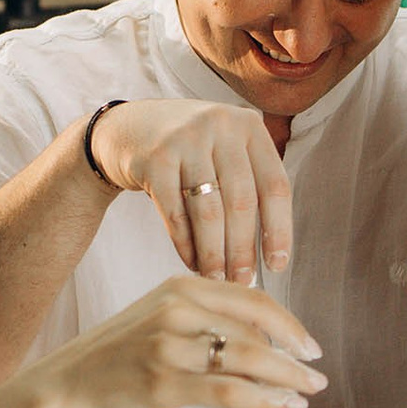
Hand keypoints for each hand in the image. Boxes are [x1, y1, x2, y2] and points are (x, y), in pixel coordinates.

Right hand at [37, 275, 326, 407]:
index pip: (252, 299)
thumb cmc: (120, 354)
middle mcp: (177, 309)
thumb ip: (206, 319)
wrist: (68, 384)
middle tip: (318, 376)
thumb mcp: (160, 318)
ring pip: (248, 359)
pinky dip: (265, 400)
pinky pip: (229, 390)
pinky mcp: (163, 383)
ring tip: (308, 394)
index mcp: (180, 287)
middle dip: (294, 356)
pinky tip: (285, 407)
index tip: (311, 347)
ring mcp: (168, 346)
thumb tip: (266, 340)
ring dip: (287, 378)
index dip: (289, 324)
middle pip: (256, 330)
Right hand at [89, 98, 291, 281]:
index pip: (274, 185)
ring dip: (214, 252)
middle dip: (243, 249)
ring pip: (208, 210)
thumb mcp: (225, 149)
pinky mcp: (155, 158)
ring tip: (217, 279)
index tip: (276, 265)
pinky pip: (175, 212)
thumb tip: (268, 252)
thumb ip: (250, 183)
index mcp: (249, 126)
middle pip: (241, 201)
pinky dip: (185, 244)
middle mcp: (221, 126)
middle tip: (242, 281)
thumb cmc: (189, 150)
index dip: (279, 229)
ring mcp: (186, 139)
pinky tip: (191, 262)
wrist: (127, 127)